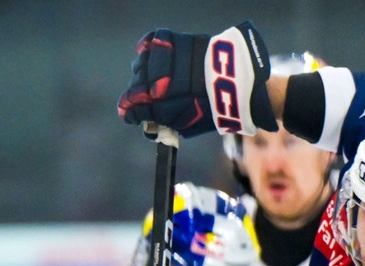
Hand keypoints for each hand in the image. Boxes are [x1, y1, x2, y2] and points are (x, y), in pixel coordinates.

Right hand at [117, 23, 274, 137]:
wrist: (236, 81)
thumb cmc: (214, 107)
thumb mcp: (188, 125)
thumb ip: (166, 123)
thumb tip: (152, 122)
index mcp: (160, 108)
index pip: (134, 110)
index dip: (130, 113)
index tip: (129, 114)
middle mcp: (157, 84)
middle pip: (135, 88)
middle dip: (135, 95)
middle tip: (141, 97)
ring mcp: (164, 61)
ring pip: (140, 66)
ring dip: (141, 72)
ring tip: (147, 75)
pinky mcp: (174, 41)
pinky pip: (151, 42)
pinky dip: (147, 47)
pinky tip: (145, 52)